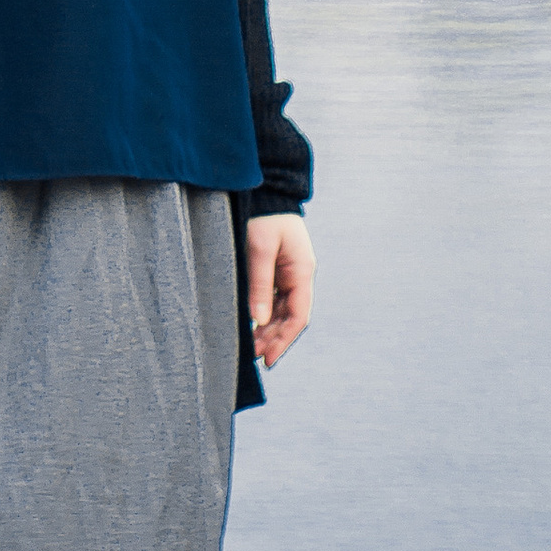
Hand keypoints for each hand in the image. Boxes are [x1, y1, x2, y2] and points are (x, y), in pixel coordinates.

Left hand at [245, 213, 313, 369]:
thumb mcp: (260, 249)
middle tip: (252, 357)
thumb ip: (260, 284)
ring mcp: (288, 274)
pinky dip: (262, 315)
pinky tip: (249, 326)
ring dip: (267, 330)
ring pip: (281, 311)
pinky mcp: (275, 271)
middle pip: (290, 318)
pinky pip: (272, 300)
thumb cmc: (263, 216)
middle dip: (273, 339)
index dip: (284, 340)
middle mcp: (299, 276)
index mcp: (302, 272)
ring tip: (249, 347)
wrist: (265, 191)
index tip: (268, 359)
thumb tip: (259, 320)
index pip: (298, 316)